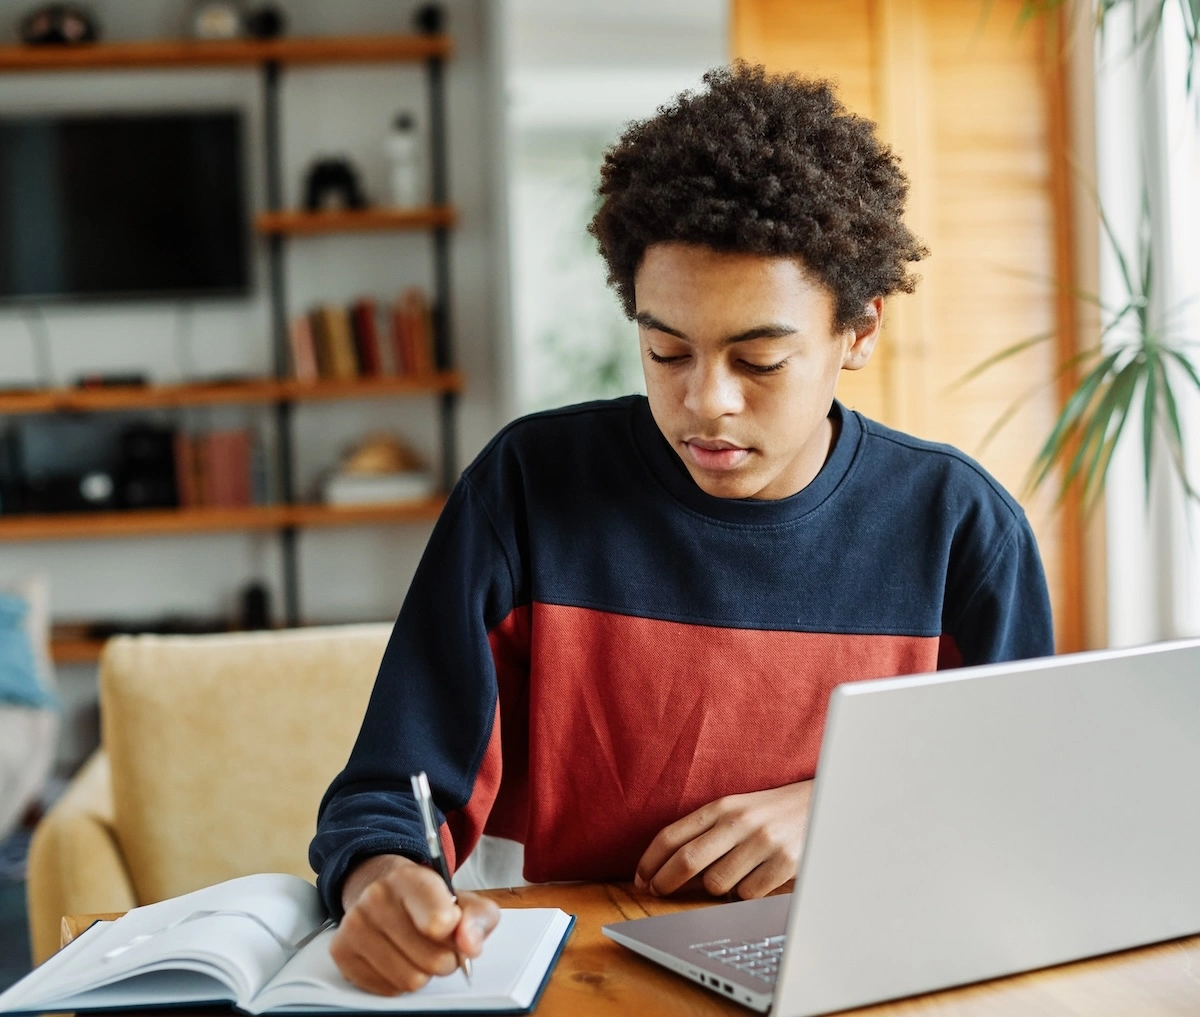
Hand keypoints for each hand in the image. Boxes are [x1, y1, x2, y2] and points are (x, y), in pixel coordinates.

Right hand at [330, 854, 499, 994]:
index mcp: (410, 879)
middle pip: (431, 961)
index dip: (456, 935)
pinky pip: (387, 989)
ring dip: (422, 972)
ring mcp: (355, 925)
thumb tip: (470, 945)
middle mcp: (376, 898)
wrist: (382, 888)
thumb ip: (478, 917)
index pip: (439, 922)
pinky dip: (398, 980)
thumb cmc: (427, 899)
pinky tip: (397, 957)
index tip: (453, 927)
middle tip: (440, 944)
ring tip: (418, 949)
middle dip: (445, 959)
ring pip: (409, 981)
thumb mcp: (463, 898)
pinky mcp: (341, 951)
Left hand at [634, 780, 813, 899]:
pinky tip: (757, 878)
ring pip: (717, 884)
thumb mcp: (736, 809)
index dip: (650, 860)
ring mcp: (763, 843)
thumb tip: (666, 865)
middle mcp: (740, 822)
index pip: (672, 834)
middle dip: (665, 882)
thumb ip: (706, 831)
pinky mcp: (785, 864)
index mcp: (723, 806)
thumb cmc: (770, 811)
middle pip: (687, 861)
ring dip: (716, 888)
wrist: (822, 803)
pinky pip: (748, 895)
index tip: (641, 878)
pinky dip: (746, 893)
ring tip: (729, 876)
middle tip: (657, 892)